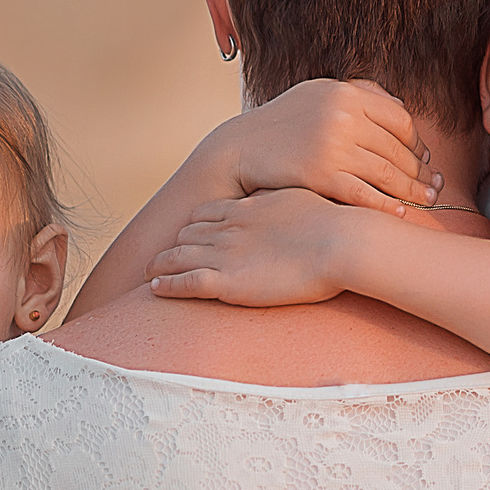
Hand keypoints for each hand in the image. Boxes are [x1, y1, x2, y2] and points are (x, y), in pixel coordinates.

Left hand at [146, 187, 363, 306]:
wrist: (342, 242)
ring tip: (148, 272)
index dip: (196, 225)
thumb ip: (286, 204)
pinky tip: (155, 288)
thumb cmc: (336, 224)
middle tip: (165, 256)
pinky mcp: (228, 282)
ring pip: (179, 256)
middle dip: (176, 244)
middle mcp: (229, 227)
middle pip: (188, 233)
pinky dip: (167, 284)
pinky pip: (185, 282)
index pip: (206, 213)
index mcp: (247, 208)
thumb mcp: (305, 201)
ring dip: (161, 264)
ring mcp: (225, 254)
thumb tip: (288, 205)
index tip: (192, 235)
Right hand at [204, 79, 438, 214]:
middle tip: (434, 186)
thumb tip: (399, 105)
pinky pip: (366, 194)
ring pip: (388, 172)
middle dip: (421, 170)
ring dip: (412, 190)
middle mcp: (343, 115)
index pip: (401, 120)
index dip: (417, 142)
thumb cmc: (282, 124)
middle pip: (399, 148)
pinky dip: (387, 205)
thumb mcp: (318, 94)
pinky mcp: (321, 175)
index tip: (423, 158)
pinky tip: (400, 213)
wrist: (240, 149)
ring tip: (427, 201)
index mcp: (346, 93)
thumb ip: (358, 94)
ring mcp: (332, 145)